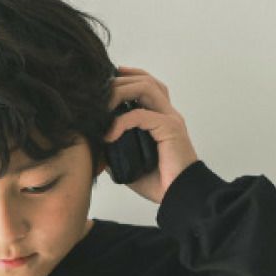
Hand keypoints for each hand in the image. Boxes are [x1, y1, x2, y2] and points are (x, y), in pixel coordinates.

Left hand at [104, 66, 199, 203]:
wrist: (179, 197)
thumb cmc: (159, 184)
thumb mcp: (129, 164)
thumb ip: (116, 151)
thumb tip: (96, 145)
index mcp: (161, 119)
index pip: (147, 86)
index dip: (127, 78)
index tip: (105, 82)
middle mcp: (168, 114)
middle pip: (145, 80)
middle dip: (119, 81)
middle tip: (99, 93)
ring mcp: (170, 119)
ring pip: (146, 88)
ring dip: (121, 91)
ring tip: (102, 107)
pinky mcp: (170, 128)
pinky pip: (141, 115)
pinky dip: (121, 122)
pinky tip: (109, 135)